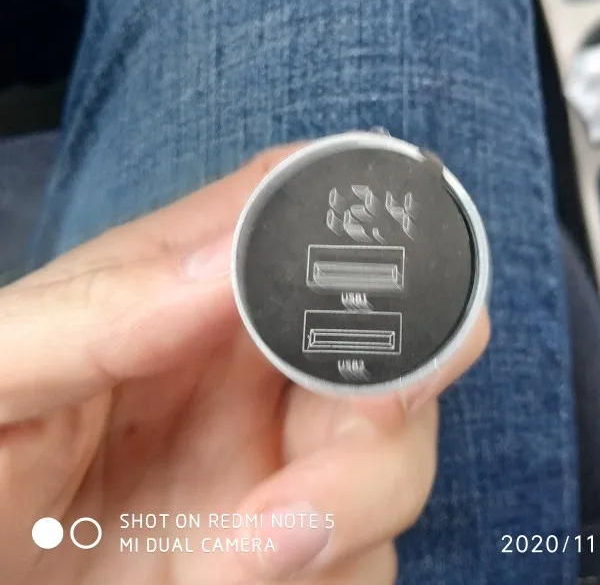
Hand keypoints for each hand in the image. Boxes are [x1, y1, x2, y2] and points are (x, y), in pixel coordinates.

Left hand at [0, 142, 489, 584]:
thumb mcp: (2, 378)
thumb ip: (99, 311)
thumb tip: (224, 267)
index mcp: (187, 292)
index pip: (295, 212)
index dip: (355, 222)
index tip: (375, 283)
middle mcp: (255, 365)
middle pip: (386, 331)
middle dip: (391, 384)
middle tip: (344, 435)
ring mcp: (285, 457)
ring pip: (400, 446)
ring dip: (357, 498)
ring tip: (241, 560)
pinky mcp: (300, 547)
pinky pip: (372, 548)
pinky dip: (339, 569)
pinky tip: (241, 583)